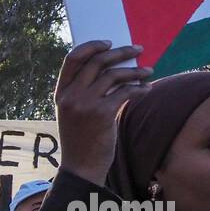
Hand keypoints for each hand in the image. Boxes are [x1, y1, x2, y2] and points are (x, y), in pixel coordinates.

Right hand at [55, 41, 150, 185]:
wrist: (81, 167)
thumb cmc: (81, 139)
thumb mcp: (74, 112)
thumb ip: (84, 91)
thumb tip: (112, 68)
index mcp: (61, 93)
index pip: (73, 59)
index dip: (92, 46)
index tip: (109, 43)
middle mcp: (70, 96)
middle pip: (97, 62)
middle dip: (121, 52)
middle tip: (138, 50)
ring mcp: (85, 105)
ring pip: (114, 75)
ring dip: (135, 71)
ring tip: (149, 72)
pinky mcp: (102, 114)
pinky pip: (125, 92)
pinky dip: (139, 89)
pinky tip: (146, 90)